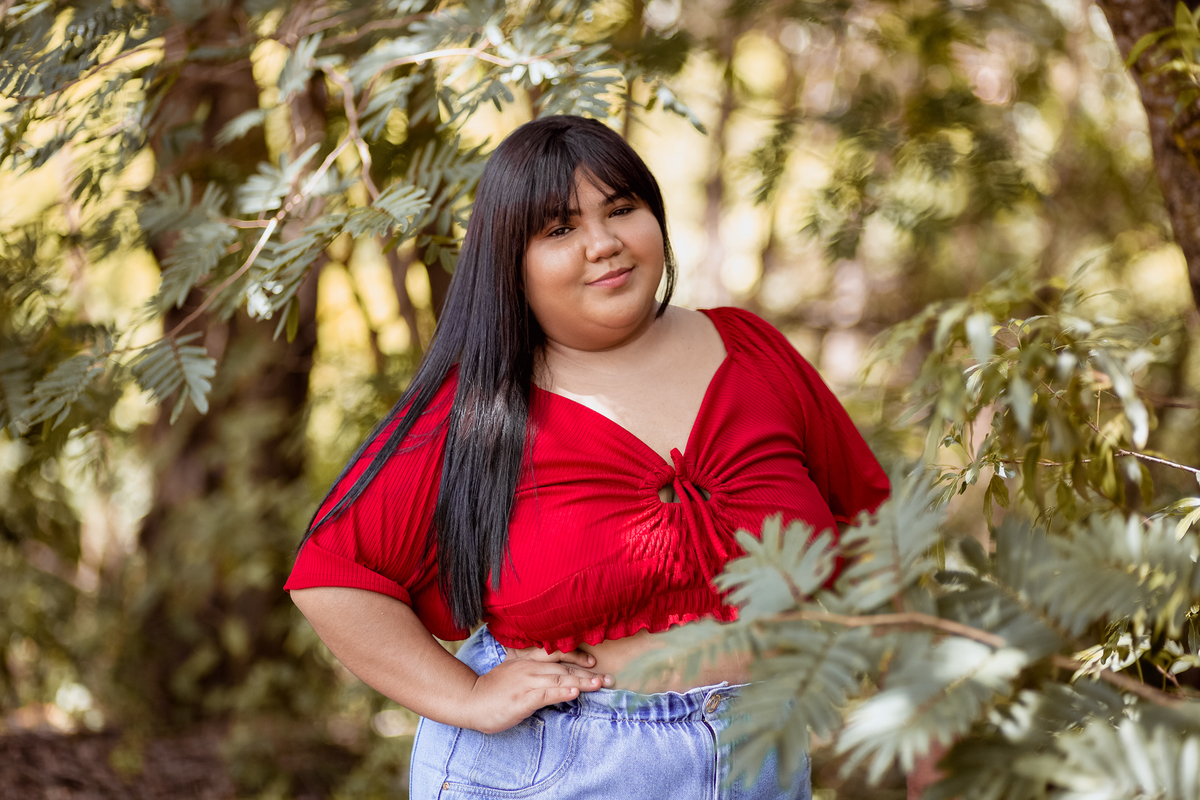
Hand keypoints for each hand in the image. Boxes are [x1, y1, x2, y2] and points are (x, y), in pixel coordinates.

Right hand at [466, 648, 613, 732]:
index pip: (556, 654)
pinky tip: (575, 693)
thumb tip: (551, 678)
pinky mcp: (523, 698)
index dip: (576, 656)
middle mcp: (530, 668)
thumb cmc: (491, 691)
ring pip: (560, 679)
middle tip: (609, 678)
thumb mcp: (512, 675)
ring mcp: (527, 682)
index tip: (593, 661)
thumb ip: (530, 673)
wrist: (469, 700)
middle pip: (564, 667)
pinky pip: (546, 693)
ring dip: (582, 681)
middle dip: (588, 673)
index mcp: (527, 661)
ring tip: (601, 683)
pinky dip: (562, 692)